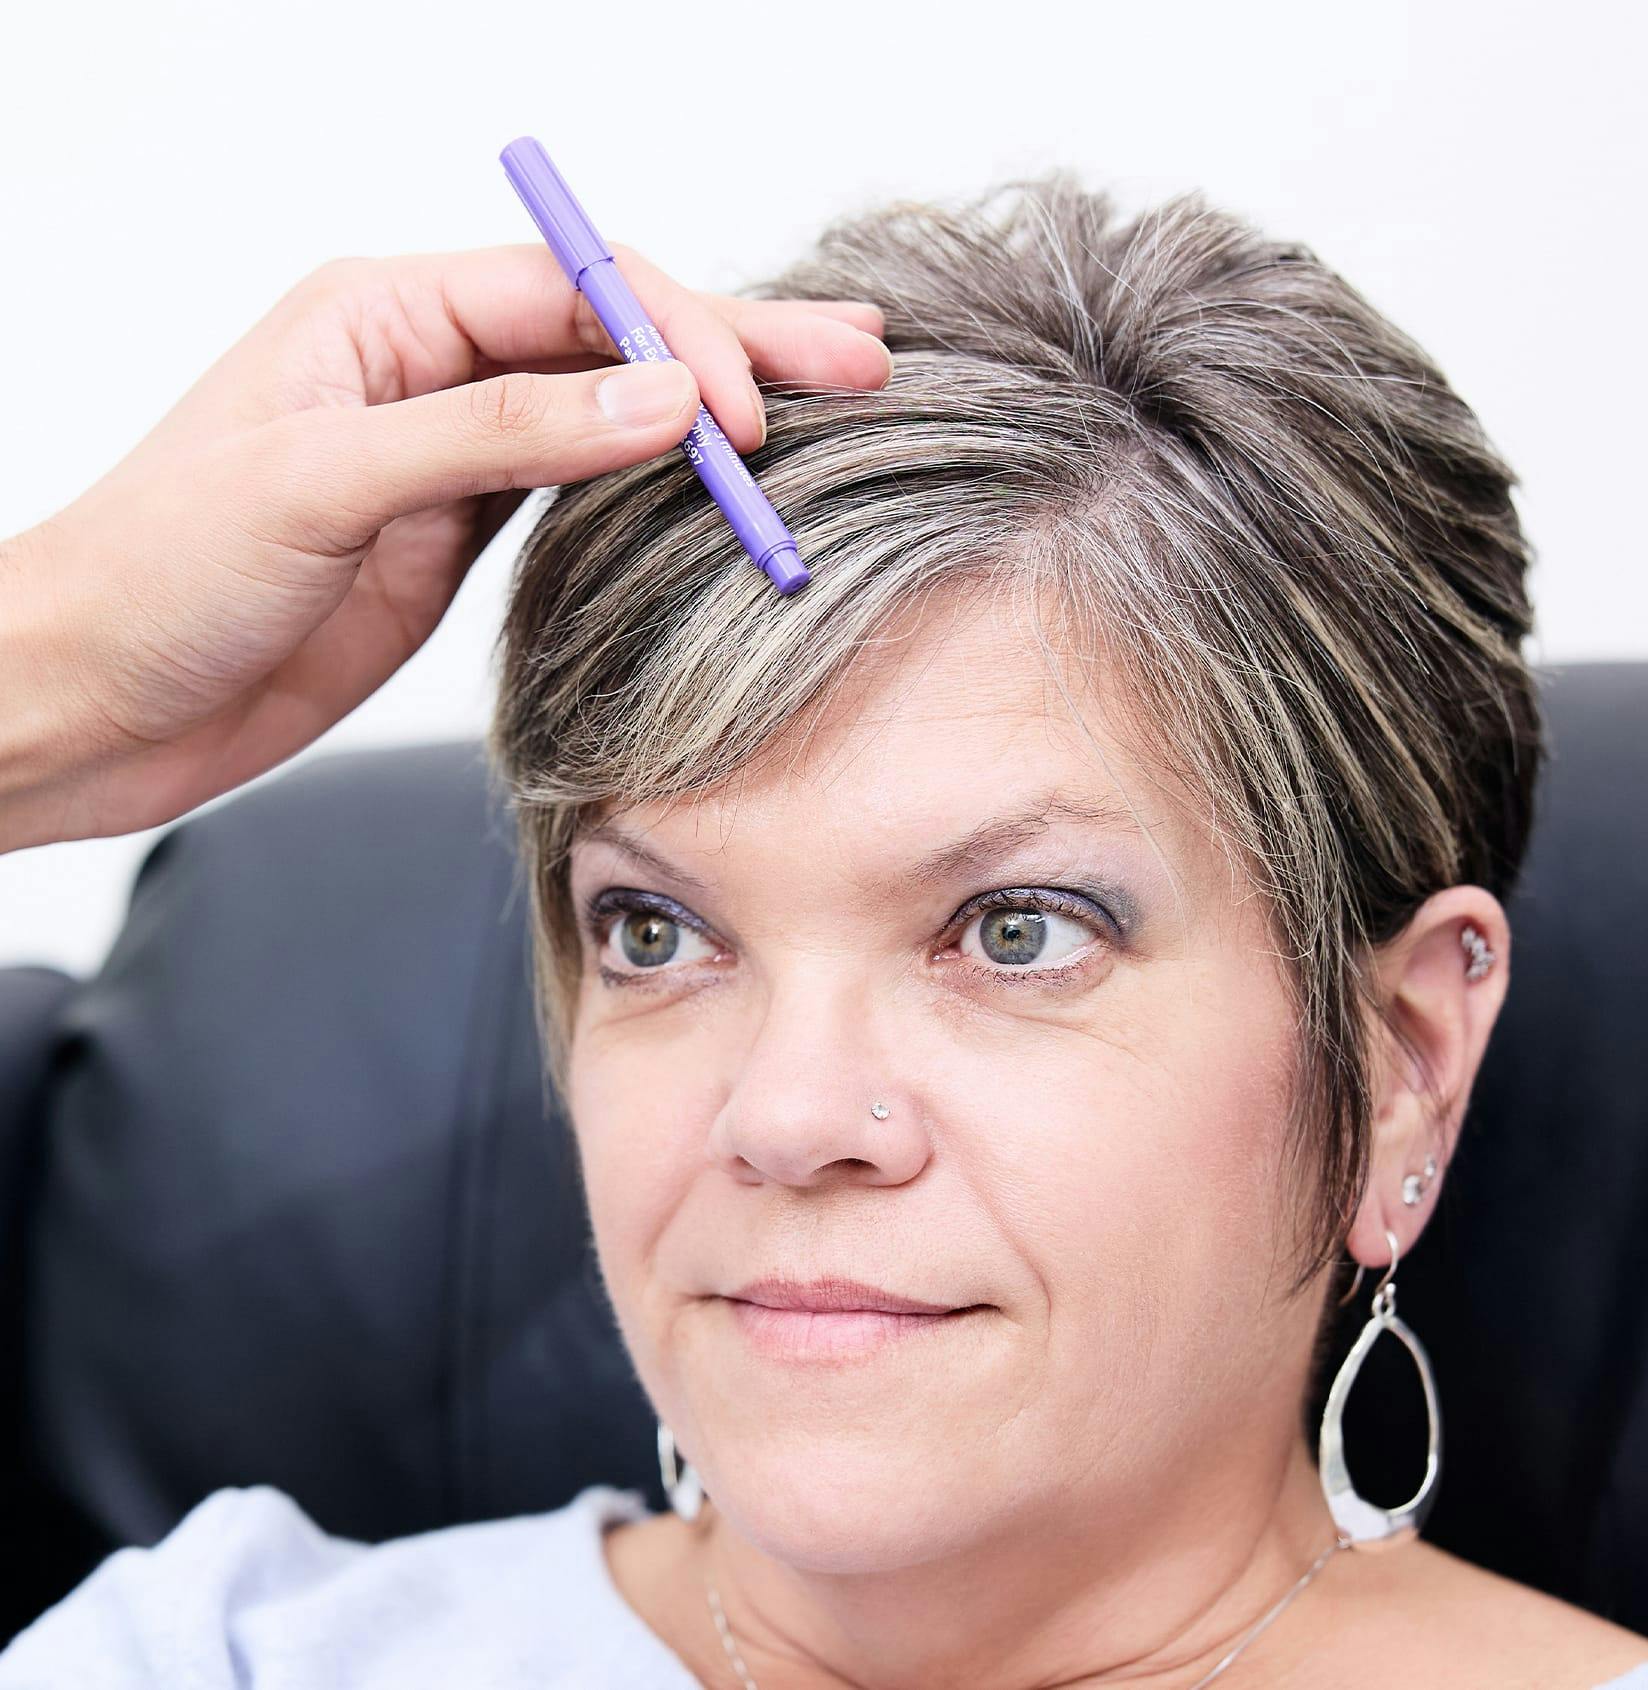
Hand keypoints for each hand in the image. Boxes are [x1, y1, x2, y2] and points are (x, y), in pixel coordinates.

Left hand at [0, 244, 890, 852]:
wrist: (94, 701)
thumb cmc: (156, 574)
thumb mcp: (320, 482)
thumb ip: (496, 434)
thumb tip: (661, 397)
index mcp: (385, 314)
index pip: (574, 292)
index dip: (681, 334)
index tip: (753, 411)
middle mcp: (430, 370)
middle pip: (615, 337)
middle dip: (740, 346)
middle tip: (861, 359)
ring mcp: (452, 457)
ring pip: (613, 412)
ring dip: (716, 415)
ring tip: (825, 408)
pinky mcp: (459, 538)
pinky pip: (583, 493)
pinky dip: (661, 488)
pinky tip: (722, 483)